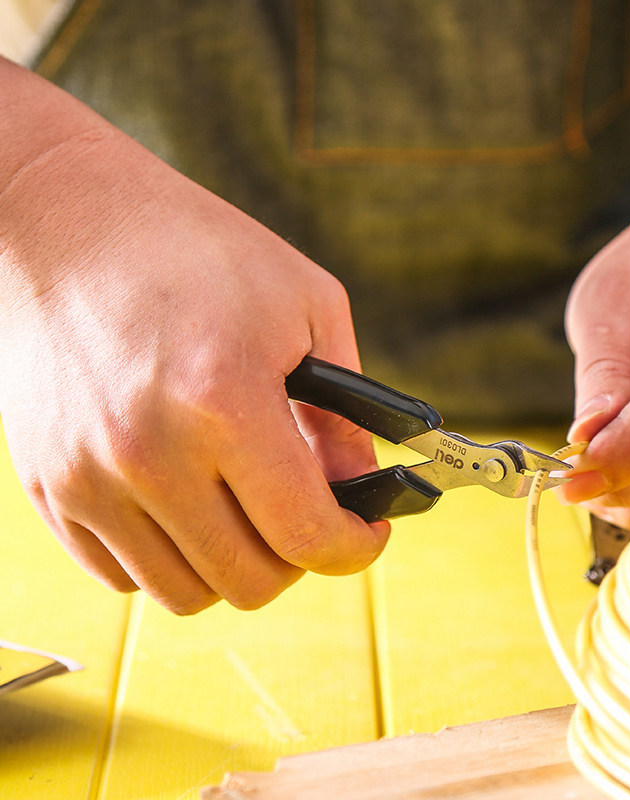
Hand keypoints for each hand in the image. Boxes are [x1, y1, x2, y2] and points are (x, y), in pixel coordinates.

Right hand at [0, 63, 387, 613]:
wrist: (67, 223)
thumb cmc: (198, 250)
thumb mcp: (306, 307)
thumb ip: (344, 412)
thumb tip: (359, 488)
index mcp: (224, 401)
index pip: (306, 534)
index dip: (354, 548)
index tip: (366, 535)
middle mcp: (148, 454)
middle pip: (249, 581)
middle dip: (299, 559)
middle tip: (309, 516)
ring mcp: (87, 478)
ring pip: (185, 593)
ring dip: (234, 565)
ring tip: (247, 510)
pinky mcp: (49, 486)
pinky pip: (123, 574)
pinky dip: (171, 558)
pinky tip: (189, 505)